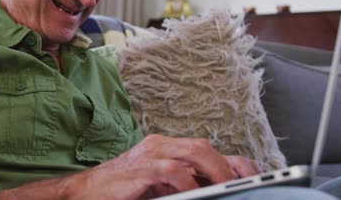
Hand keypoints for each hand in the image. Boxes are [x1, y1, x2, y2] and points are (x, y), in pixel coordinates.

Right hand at [0, 135, 259, 199]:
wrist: (85, 192)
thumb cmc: (123, 190)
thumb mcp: (159, 187)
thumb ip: (184, 185)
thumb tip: (218, 190)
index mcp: (165, 148)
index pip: (206, 148)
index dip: (233, 161)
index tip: (255, 176)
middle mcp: (159, 145)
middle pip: (203, 146)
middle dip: (229, 166)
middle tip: (246, 184)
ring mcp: (148, 155)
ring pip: (192, 152)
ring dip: (215, 171)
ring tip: (228, 187)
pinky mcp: (138, 170)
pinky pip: (171, 171)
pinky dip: (188, 182)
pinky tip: (194, 193)